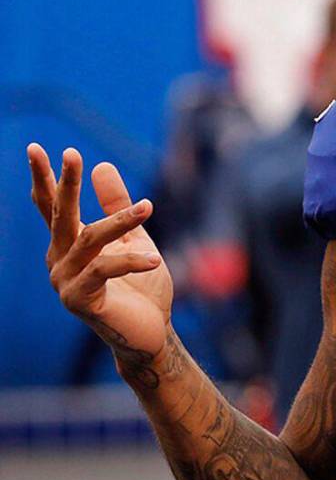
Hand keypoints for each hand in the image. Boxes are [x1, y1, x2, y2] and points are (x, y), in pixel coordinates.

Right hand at [28, 144, 173, 383]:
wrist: (150, 332)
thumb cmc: (141, 286)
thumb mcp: (132, 237)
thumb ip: (116, 205)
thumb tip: (101, 165)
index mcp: (69, 246)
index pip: (52, 207)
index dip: (46, 179)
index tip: (36, 148)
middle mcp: (60, 262)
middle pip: (61, 216)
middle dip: (65, 184)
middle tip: (71, 153)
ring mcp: (66, 283)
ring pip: (90, 239)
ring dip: (120, 221)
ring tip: (148, 207)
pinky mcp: (80, 302)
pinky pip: (105, 270)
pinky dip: (131, 261)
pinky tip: (154, 259)